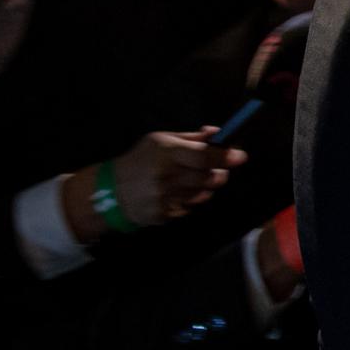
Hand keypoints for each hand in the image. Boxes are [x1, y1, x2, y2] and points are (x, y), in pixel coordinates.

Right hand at [112, 127, 247, 225]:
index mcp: (165, 153)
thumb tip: (219, 133)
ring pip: (202, 193)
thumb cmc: (140, 161)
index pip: (202, 156)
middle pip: (207, 177)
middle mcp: (165, 176)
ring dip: (206, 186)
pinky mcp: (163, 215)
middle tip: (220, 168)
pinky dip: (191, 199)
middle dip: (220, 172)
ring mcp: (164, 198)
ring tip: (193, 179)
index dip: (224, 156)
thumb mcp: (161, 141)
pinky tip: (178, 192)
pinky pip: (190, 207)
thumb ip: (191, 138)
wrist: (110, 192)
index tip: (240, 155)